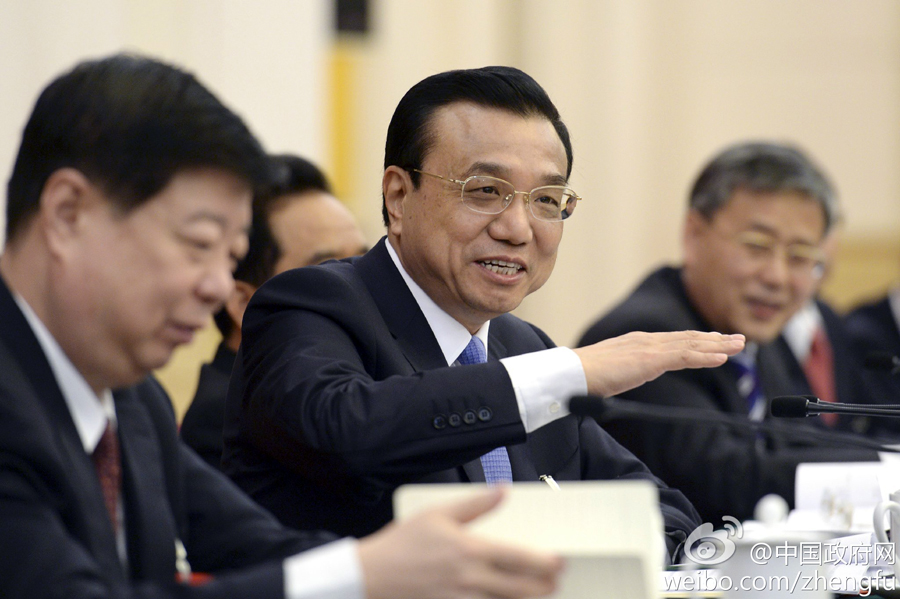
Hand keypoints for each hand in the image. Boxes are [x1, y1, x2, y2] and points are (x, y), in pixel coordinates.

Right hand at [357, 489, 562, 598]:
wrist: (372, 577)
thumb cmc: (402, 545)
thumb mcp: (437, 514)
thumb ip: (474, 504)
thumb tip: (502, 491)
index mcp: (470, 551)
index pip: (520, 559)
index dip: (545, 563)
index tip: (558, 561)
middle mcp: (471, 580)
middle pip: (522, 589)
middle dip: (545, 586)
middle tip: (555, 580)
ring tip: (538, 592)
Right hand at [572, 330, 744, 397]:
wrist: (573, 373)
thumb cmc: (585, 377)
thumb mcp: (612, 373)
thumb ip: (625, 371)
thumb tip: (627, 378)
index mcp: (637, 342)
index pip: (674, 340)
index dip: (698, 340)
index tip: (716, 342)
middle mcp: (646, 340)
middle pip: (688, 338)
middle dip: (715, 339)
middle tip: (738, 339)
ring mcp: (650, 347)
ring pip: (691, 344)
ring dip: (718, 345)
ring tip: (739, 346)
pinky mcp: (651, 358)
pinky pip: (685, 356)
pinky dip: (705, 355)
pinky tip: (721, 358)